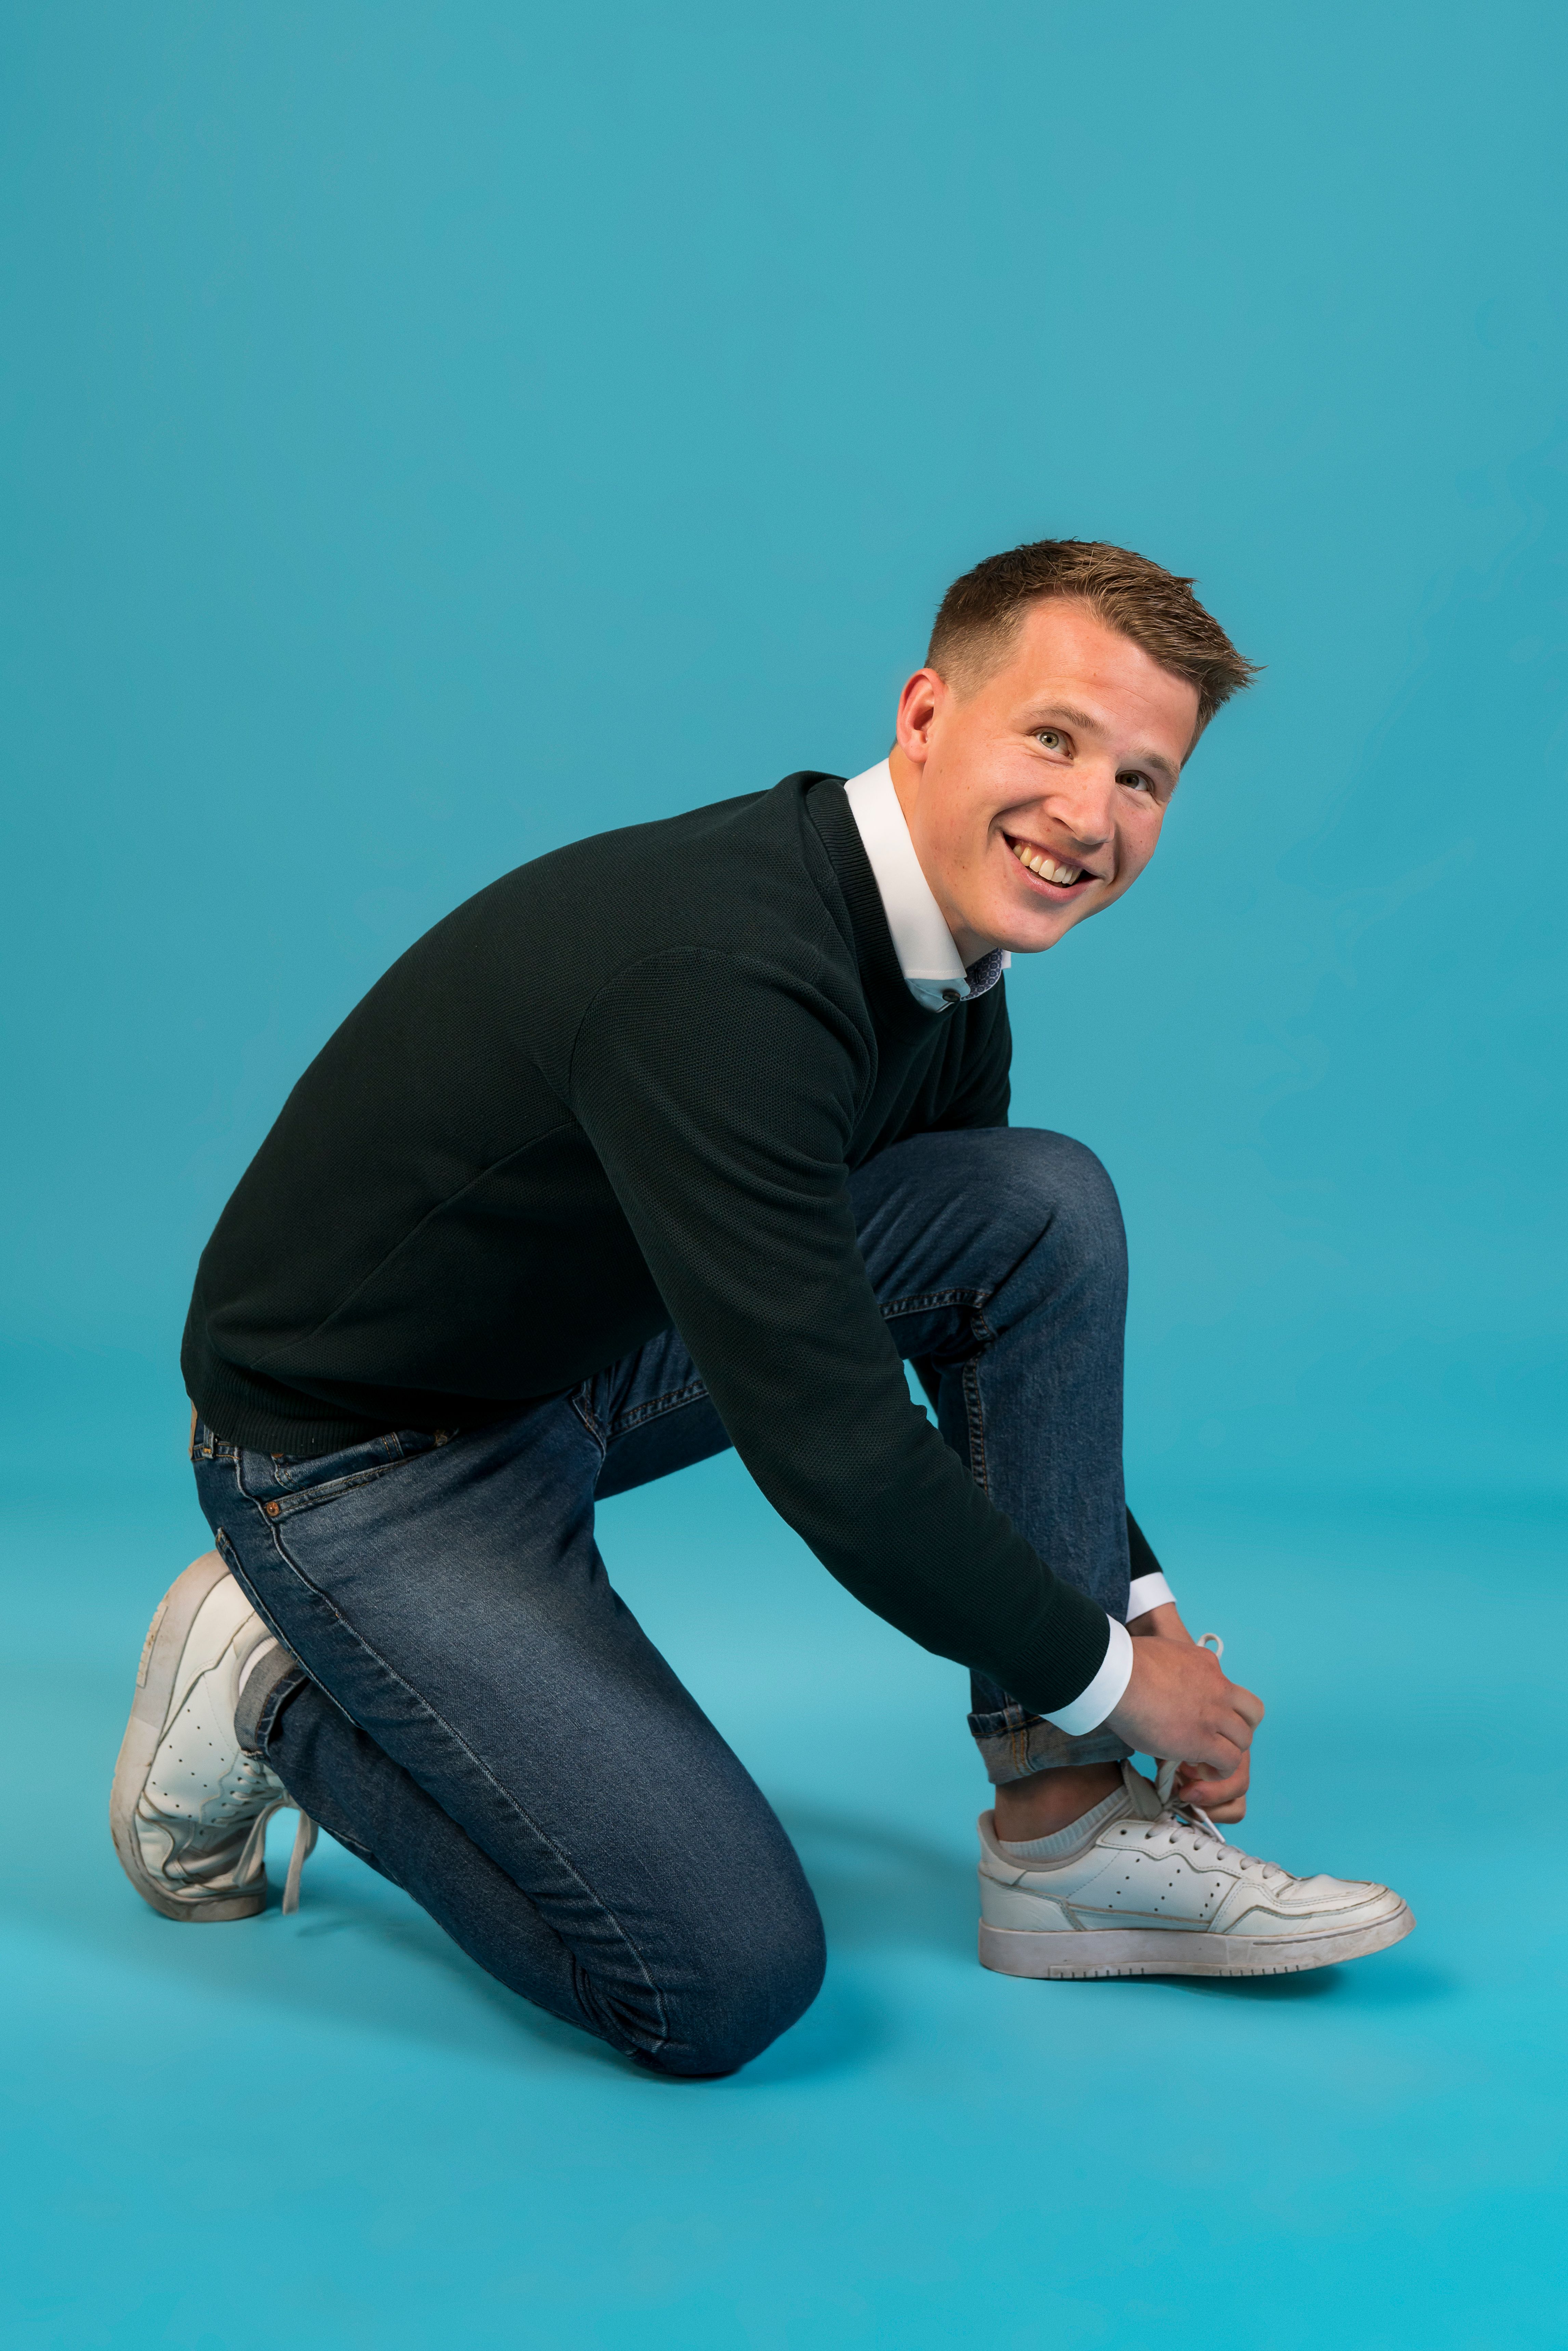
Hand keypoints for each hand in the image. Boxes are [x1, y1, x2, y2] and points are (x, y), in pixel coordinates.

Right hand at [1109, 1608, 1263, 1821]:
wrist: (1117, 1675)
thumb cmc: (1123, 1664)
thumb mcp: (1157, 1654)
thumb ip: (1168, 1669)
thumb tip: (1155, 1680)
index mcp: (1205, 1663)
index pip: (1226, 1687)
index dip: (1218, 1707)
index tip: (1199, 1718)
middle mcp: (1217, 1686)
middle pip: (1251, 1711)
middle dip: (1235, 1729)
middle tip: (1214, 1741)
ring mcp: (1214, 1714)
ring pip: (1244, 1738)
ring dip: (1228, 1752)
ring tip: (1206, 1763)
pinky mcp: (1204, 1739)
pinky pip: (1230, 1761)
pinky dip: (1219, 1771)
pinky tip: (1200, 1774)